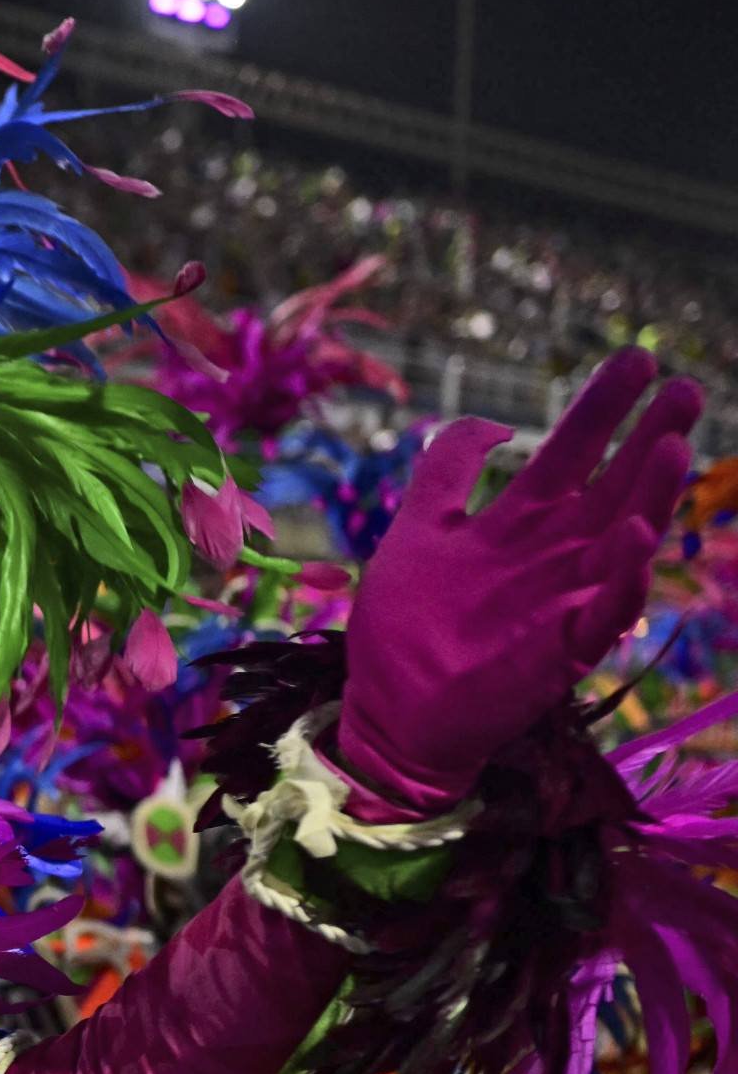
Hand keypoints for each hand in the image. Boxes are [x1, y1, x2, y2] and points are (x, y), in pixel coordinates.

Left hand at [337, 350, 699, 815]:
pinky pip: (603, 613)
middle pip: (610, 485)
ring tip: (673, 447)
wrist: (388, 716)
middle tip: (685, 388)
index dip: (601, 407)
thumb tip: (493, 422)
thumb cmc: (404, 629)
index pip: (570, 452)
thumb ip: (446, 472)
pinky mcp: (560, 651)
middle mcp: (551, 555)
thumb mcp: (416, 532)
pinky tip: (635, 538)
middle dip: (648, 436)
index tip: (637, 358)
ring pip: (620, 540)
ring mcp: (561, 602)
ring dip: (649, 496)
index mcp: (518, 524)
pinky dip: (622, 579)